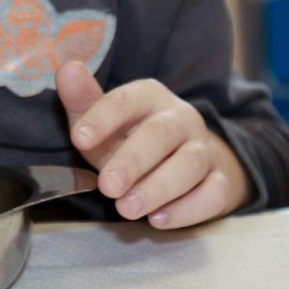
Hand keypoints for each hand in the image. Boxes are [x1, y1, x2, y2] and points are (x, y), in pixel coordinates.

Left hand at [56, 61, 251, 228]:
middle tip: (107, 187)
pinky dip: (187, 209)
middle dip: (132, 161)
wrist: (182, 162)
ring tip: (127, 209)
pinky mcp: (221, 180)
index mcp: (149, 96)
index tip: (78, 139)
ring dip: (158, 188)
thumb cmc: (131, 139)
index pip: (126, 101)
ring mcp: (204, 149)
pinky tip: (159, 219)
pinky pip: (212, 193)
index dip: (102, 118)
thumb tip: (67, 69)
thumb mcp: (102, 121)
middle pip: (160, 135)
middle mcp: (181, 118)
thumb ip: (82, 100)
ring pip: (190, 164)